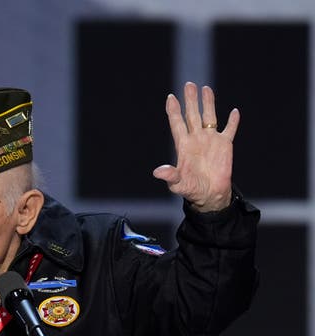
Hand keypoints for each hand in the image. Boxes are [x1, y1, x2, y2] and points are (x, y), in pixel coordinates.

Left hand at [153, 82, 239, 211]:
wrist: (210, 195)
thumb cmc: (191, 190)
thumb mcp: (178, 184)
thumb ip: (170, 175)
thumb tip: (157, 171)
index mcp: (184, 145)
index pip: (177, 124)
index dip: (174, 111)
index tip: (171, 97)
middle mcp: (196, 139)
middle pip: (192, 115)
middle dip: (190, 100)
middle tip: (189, 85)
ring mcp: (211, 140)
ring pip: (209, 117)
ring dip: (208, 103)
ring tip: (206, 88)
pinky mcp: (225, 145)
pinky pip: (229, 130)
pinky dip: (233, 122)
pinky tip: (234, 112)